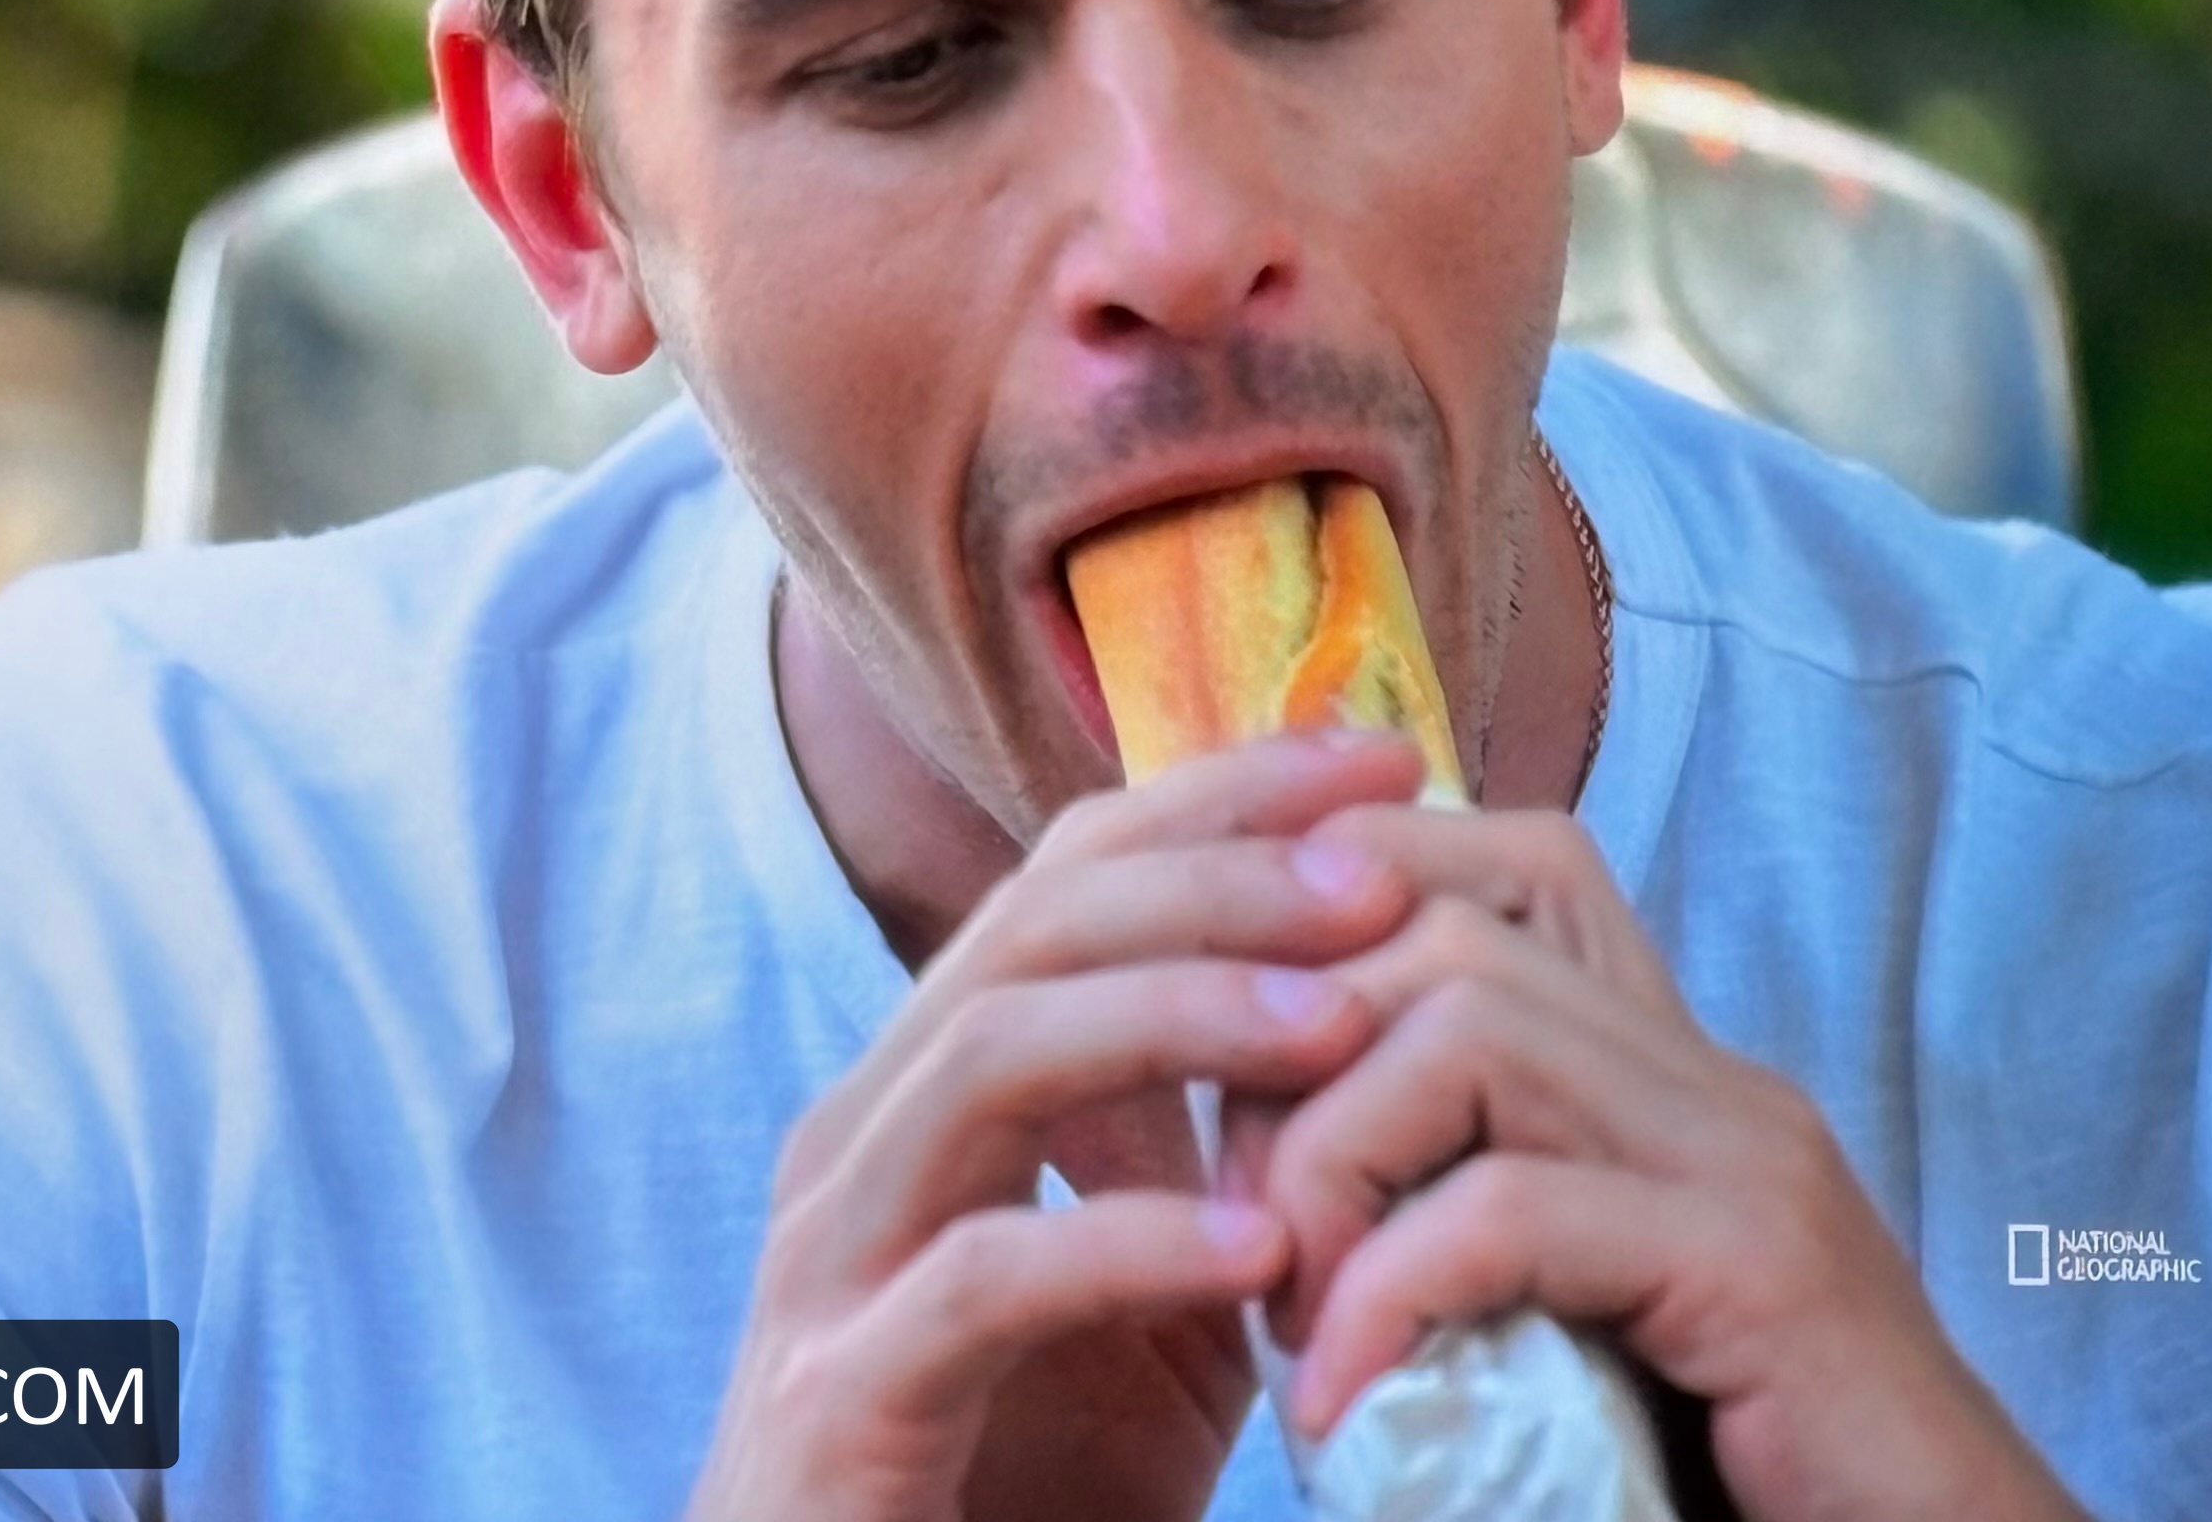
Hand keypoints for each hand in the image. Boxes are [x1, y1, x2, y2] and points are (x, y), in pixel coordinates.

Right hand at [685, 733, 1423, 1521]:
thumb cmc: (1017, 1473)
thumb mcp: (1137, 1289)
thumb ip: (1191, 1145)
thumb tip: (1332, 993)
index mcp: (929, 1082)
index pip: (1067, 872)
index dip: (1220, 798)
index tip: (1380, 761)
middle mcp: (863, 1133)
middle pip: (1031, 927)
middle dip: (1215, 878)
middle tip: (1379, 874)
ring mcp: (831, 1259)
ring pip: (990, 1055)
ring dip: (1177, 1018)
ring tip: (1340, 1023)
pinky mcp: (840, 1397)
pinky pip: (984, 1278)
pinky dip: (1126, 1242)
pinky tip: (1257, 1243)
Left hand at [1231, 802, 2088, 1521]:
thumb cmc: (1730, 1477)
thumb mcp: (1568, 1318)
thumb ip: (1466, 1224)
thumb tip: (1261, 1183)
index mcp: (1666, 1073)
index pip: (1495, 867)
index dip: (1336, 913)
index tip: (1232, 1069)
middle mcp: (1711, 1080)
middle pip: (1445, 924)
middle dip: (1292, 1055)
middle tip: (1238, 1226)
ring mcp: (1748, 1160)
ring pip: (1466, 1021)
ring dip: (1329, 1162)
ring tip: (1288, 1310)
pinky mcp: (1763, 1270)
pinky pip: (1512, 1209)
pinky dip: (1388, 1296)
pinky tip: (1339, 1401)